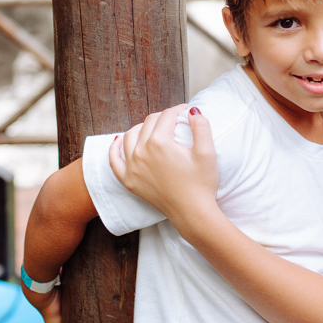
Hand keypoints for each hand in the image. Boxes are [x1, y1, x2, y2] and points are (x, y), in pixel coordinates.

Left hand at [108, 105, 219, 236]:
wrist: (193, 212)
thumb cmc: (202, 184)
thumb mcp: (207, 152)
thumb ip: (201, 126)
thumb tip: (192, 110)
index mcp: (160, 143)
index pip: (166, 116)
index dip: (178, 110)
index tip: (186, 111)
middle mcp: (141, 152)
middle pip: (149, 123)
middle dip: (163, 117)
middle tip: (175, 120)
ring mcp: (132, 167)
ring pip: (130, 136)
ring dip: (142, 128)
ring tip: (155, 129)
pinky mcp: (129, 181)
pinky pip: (114, 160)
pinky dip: (115, 148)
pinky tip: (119, 140)